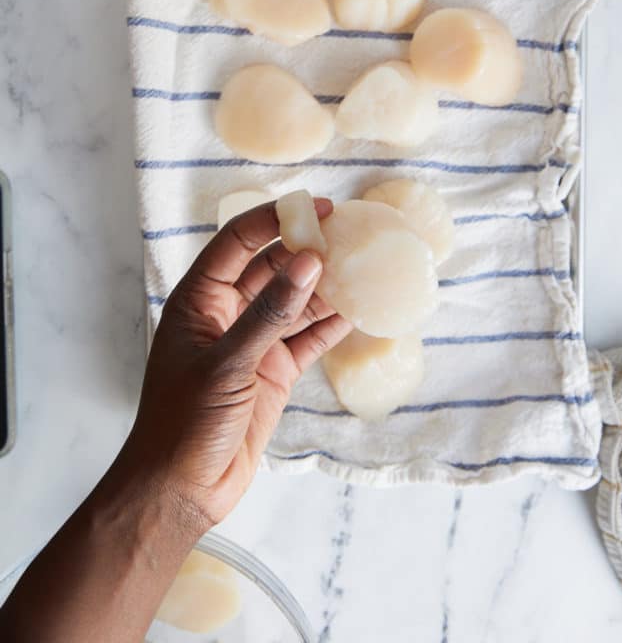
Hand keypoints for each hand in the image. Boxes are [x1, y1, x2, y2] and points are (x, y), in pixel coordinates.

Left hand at [124, 198, 348, 533]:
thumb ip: (270, 314)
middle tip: (349, 233)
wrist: (181, 491)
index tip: (316, 208)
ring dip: (324, 286)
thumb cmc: (183, 423)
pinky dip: (330, 326)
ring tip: (362, 265)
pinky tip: (358, 311)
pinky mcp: (273, 373)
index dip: (275, 219)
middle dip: (306, 249)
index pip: (238, 242)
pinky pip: (306, 339)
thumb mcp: (227, 364)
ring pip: (293, 302)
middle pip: (271, 267)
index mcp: (199, 300)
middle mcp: (226, 314)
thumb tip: (309, 263)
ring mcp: (251, 344)